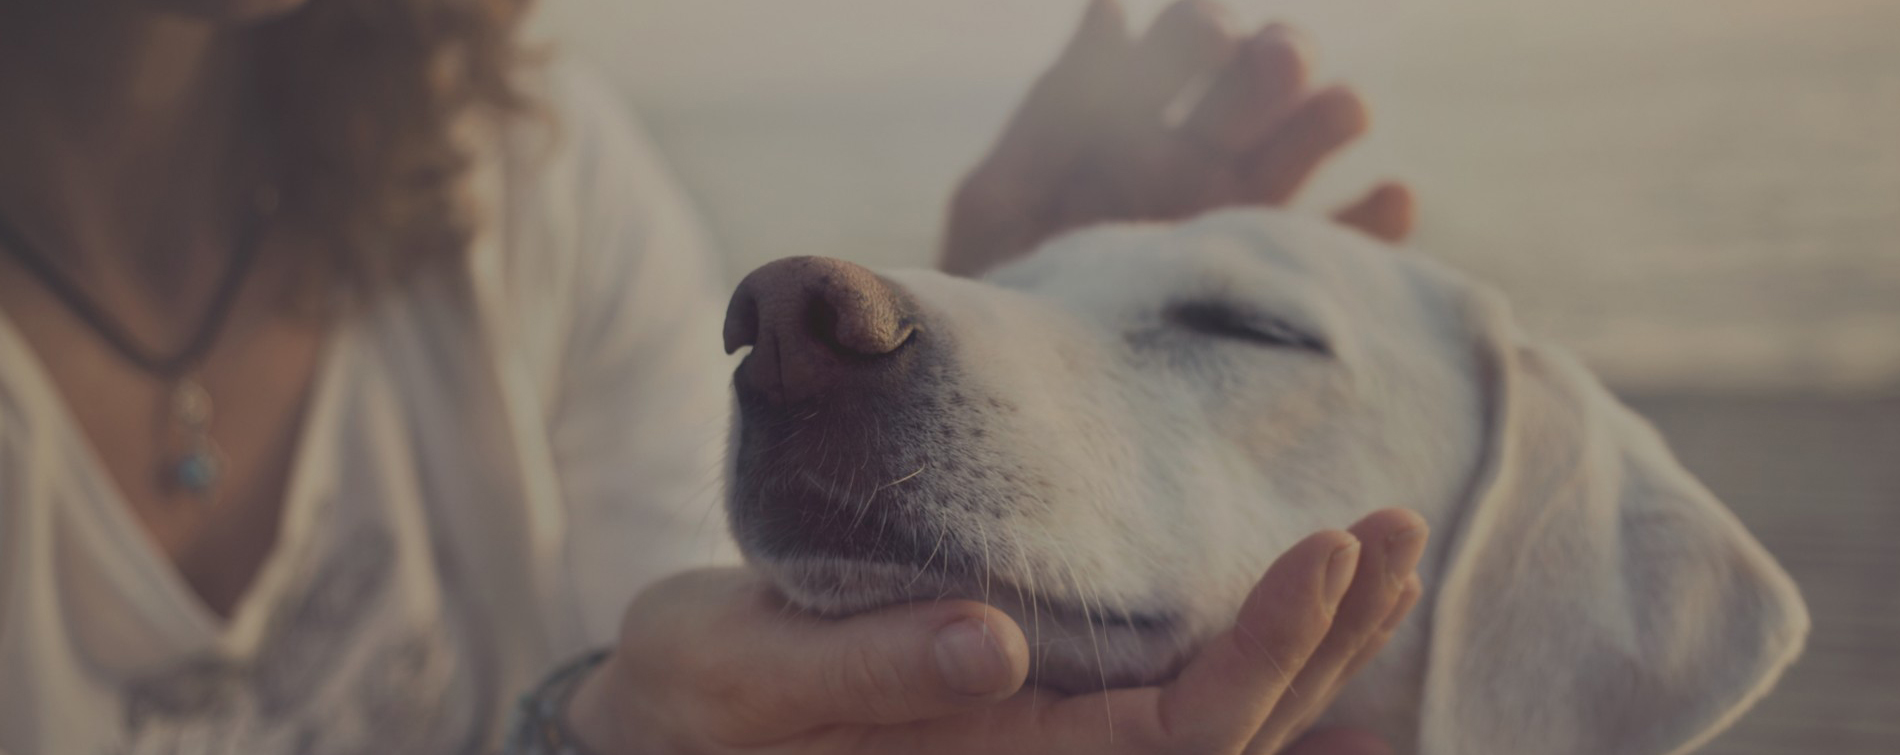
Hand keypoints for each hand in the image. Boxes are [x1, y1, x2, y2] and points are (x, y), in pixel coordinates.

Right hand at [564, 508, 1427, 753]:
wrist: (665, 719)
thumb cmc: (691, 699)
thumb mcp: (743, 674)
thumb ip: (867, 671)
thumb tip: (998, 646)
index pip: (1173, 734)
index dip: (1266, 651)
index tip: (1330, 548)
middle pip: (1230, 733)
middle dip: (1327, 635)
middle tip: (1398, 523)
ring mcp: (1045, 750)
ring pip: (1219, 722)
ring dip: (1313, 644)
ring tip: (1387, 550)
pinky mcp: (1036, 718)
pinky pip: (1173, 704)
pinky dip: (1257, 660)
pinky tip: (1325, 626)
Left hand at [942, 0, 1414, 275]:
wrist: (1024, 409)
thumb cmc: (1000, 299)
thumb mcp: (1002, 203)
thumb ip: (1053, 115)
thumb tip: (1111, 10)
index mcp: (1133, 124)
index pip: (1186, 46)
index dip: (1202, 32)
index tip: (1210, 40)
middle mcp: (1199, 161)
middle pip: (1259, 84)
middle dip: (1276, 60)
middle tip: (1278, 63)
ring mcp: (1244, 222)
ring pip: (1307, 148)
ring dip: (1331, 116)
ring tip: (1345, 109)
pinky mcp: (1280, 290)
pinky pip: (1346, 250)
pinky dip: (1376, 222)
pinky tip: (1391, 197)